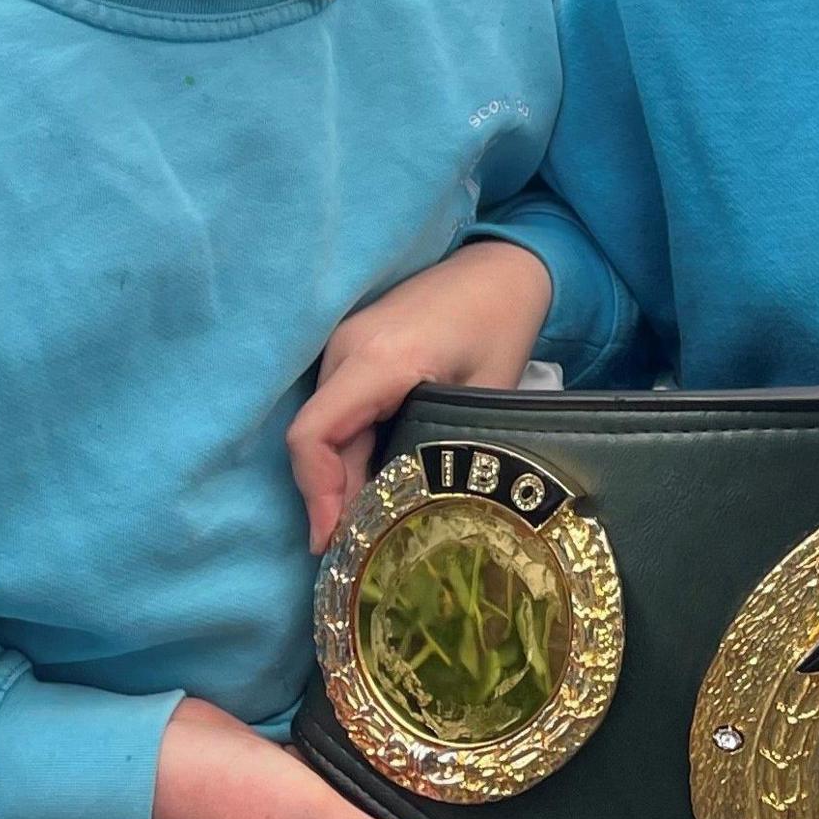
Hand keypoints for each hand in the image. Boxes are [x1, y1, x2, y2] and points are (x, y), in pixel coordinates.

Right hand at [148, 698, 439, 818]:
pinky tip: (364, 738)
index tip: (448, 795)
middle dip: (396, 808)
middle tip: (435, 762)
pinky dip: (339, 765)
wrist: (151, 755)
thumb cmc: (233, 794)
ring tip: (411, 746)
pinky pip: (321, 781)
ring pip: (347, 808)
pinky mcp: (272, 788)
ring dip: (369, 784)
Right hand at [288, 240, 552, 549]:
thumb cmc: (503, 323)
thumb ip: (448, 448)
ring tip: (367, 527)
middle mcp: (347, 349)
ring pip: (323, 426)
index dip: (316, 495)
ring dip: (337, 476)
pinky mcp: (352, 348)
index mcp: (380, 359)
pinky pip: (336, 408)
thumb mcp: (487, 393)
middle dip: (329, 498)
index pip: (314, 435)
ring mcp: (344, 344)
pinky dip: (347, 450)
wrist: (501, 268)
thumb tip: (421, 513)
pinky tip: (375, 483)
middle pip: (315, 438)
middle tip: (355, 551)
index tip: (332, 543)